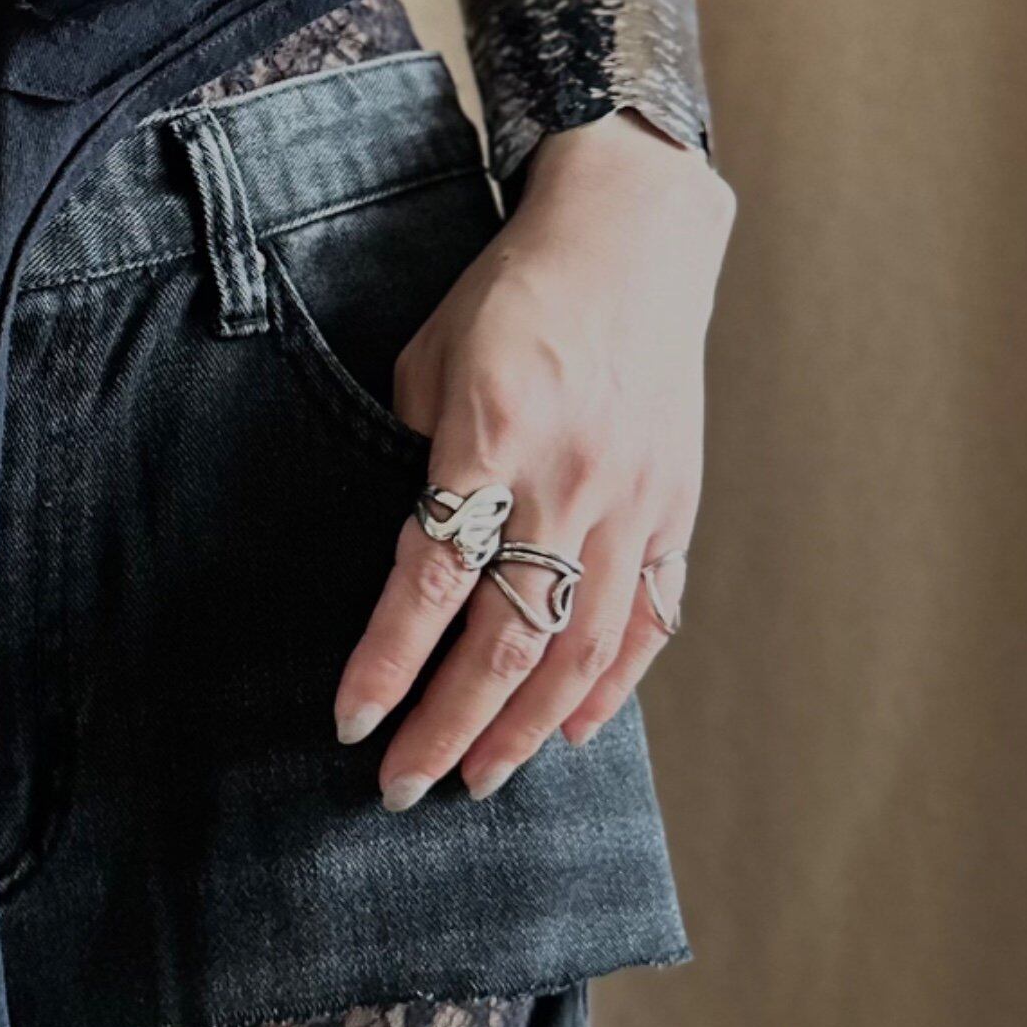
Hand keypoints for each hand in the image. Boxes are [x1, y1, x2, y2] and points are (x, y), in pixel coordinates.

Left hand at [331, 115, 731, 807]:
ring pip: (584, 650)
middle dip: (448, 726)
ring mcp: (634, 502)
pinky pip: (649, 620)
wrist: (631, 239)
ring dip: (526, 728)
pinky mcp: (675, 508)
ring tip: (477, 778)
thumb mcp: (430, 356)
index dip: (389, 663)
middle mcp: (570, 480)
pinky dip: (612, 685)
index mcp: (492, 435)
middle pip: (507, 639)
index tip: (350, 721)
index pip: (430, 580)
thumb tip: (412, 548)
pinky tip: (572, 730)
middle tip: (402, 787)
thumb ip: (420, 456)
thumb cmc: (512, 294)